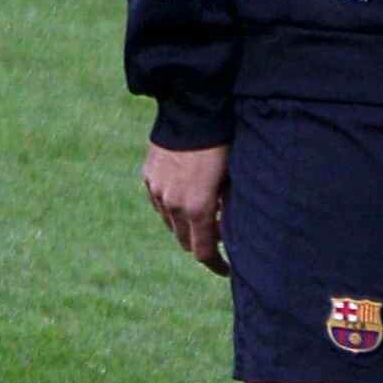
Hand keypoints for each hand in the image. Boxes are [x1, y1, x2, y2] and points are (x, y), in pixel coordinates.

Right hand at [144, 140, 228, 271]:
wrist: (193, 113)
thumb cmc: (223, 146)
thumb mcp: (233, 180)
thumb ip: (230, 208)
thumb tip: (229, 227)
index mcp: (197, 208)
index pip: (203, 252)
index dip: (216, 264)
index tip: (228, 269)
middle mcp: (173, 205)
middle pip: (185, 241)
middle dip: (203, 242)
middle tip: (221, 232)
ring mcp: (157, 191)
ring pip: (171, 223)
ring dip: (187, 224)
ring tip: (205, 209)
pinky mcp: (149, 177)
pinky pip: (160, 203)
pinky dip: (173, 207)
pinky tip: (187, 194)